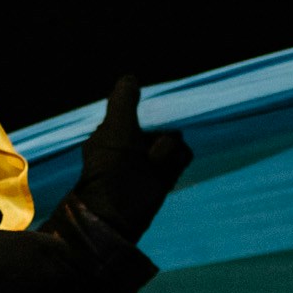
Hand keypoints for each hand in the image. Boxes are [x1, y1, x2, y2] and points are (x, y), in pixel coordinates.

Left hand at [70, 75, 191, 242]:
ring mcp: (152, 159)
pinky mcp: (166, 175)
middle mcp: (136, 141)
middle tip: (144, 154)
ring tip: (151, 168)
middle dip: (159, 136)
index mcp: (119, 129)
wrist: (116, 215)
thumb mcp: (115, 131)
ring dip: (166, 152)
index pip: (145, 109)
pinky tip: (162, 176)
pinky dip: (175, 164)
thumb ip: (123, 103)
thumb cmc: (110, 171)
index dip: (152, 112)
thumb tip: (130, 78)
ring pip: (176, 139)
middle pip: (165, 122)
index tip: (152, 118)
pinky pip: (183, 156)